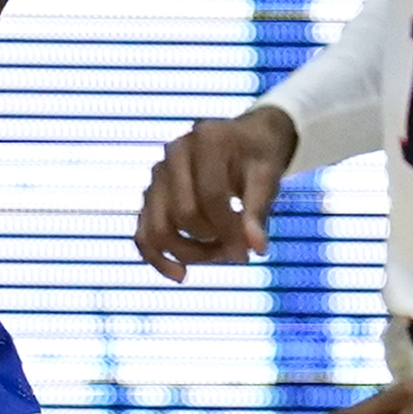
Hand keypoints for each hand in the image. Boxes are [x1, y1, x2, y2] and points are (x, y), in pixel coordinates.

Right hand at [134, 106, 297, 277]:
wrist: (246, 138)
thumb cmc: (259, 155)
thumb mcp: (268, 176)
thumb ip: (259, 210)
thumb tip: (256, 248)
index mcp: (205, 140)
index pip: (211, 197)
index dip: (229, 230)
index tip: (249, 252)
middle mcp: (174, 153)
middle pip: (183, 215)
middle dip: (211, 243)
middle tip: (238, 252)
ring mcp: (158, 175)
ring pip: (159, 228)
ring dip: (189, 253)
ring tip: (219, 256)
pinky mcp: (151, 194)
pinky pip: (144, 233)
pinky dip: (157, 258)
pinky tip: (180, 275)